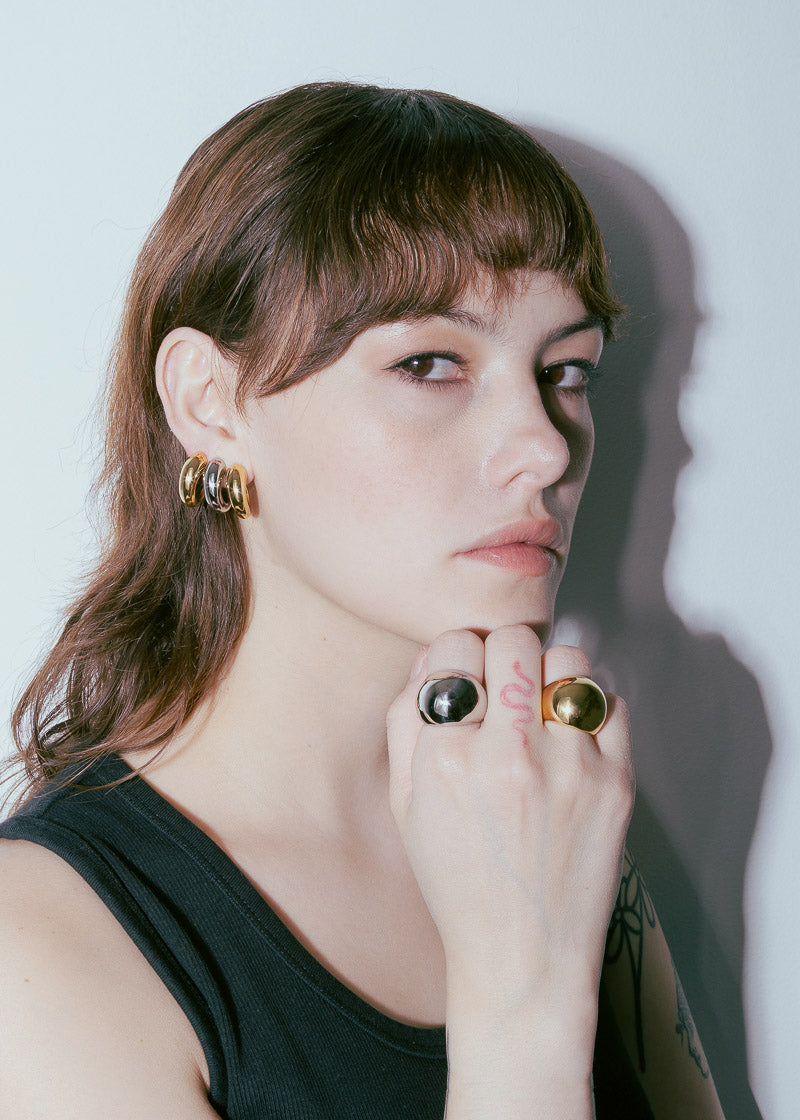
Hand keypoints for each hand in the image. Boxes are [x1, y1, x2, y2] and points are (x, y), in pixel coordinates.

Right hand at [386, 624, 633, 1017]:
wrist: (522, 955)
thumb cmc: (456, 878)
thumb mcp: (403, 803)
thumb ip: (405, 720)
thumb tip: (433, 657)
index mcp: (446, 759)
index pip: (455, 646)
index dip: (458, 656)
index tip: (466, 681)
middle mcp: (510, 756)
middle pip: (515, 639)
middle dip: (505, 654)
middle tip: (505, 686)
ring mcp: (570, 768)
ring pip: (570, 661)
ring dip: (551, 675)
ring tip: (541, 711)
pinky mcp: (617, 784)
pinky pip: (612, 703)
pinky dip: (591, 711)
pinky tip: (571, 741)